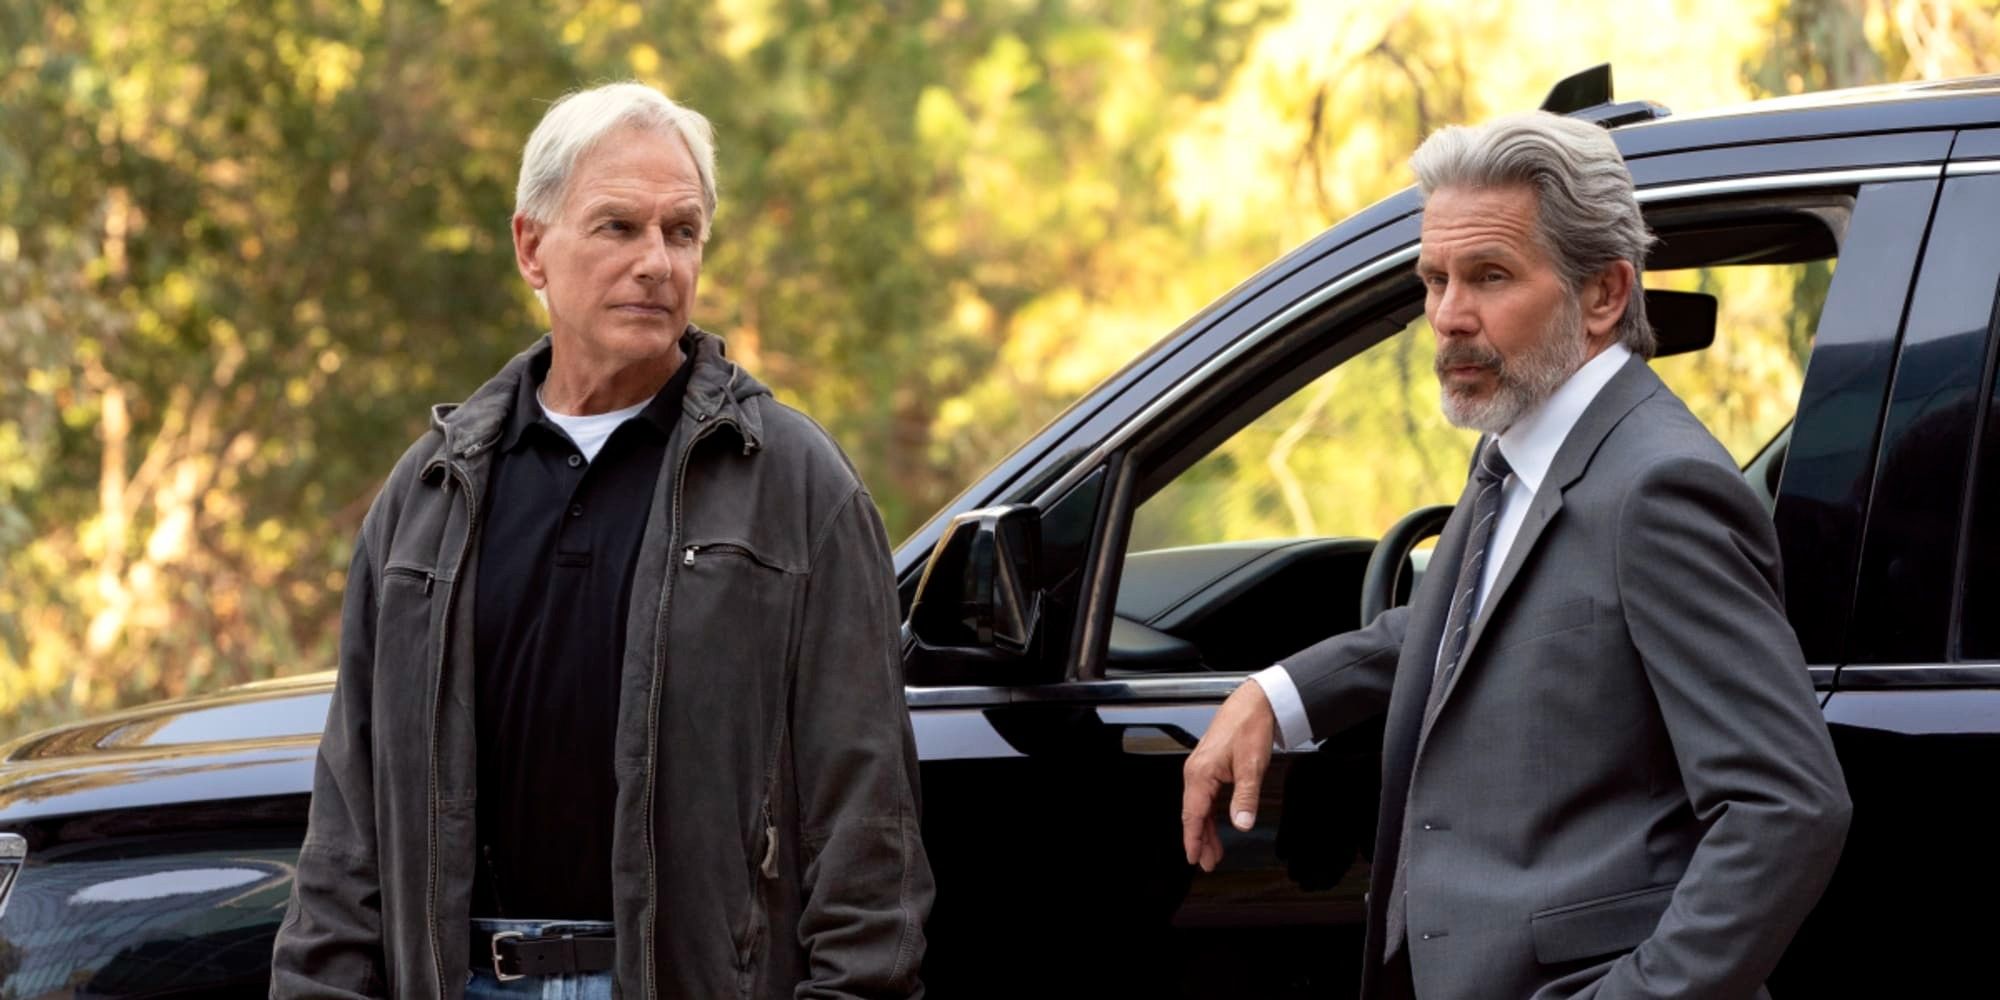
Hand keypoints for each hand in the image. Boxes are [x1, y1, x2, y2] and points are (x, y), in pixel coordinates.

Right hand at [1181, 679, 1276, 871]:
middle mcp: (1195, 771)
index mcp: (1201, 773)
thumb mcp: (1252, 766)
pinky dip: (1210, 814)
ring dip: (1206, 829)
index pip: (1193, 815)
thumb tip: (1242, 823)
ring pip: (1200, 807)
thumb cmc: (1250, 726)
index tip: (1195, 858)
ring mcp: (1201, 768)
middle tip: (1208, 862)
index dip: (1194, 839)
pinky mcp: (1209, 766)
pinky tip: (1216, 825)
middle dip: (1201, 840)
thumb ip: (1245, 798)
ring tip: (1213, 851)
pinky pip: (1205, 797)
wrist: (1255, 702)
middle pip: (1194, 814)